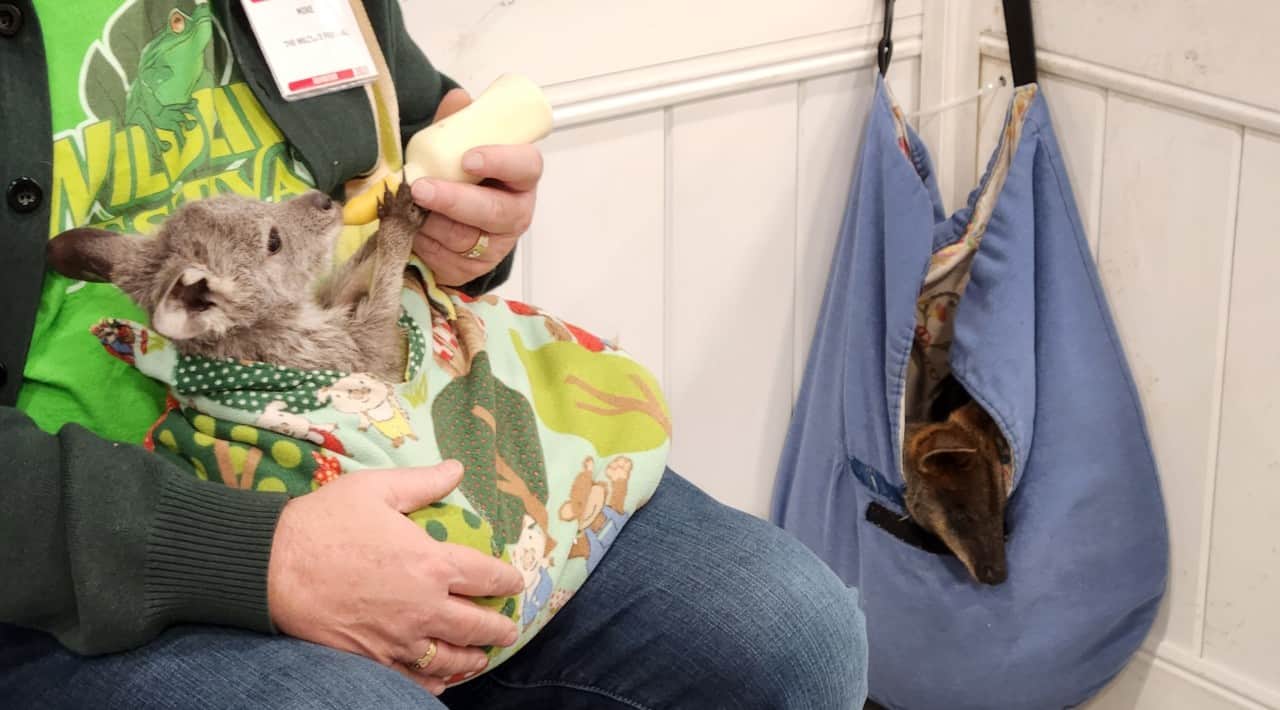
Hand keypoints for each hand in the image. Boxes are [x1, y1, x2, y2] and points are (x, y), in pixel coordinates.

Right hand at [267, 461, 522, 694]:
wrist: (271, 565)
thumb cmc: (324, 521)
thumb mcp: (376, 488)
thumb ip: (423, 482)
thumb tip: (457, 468)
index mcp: (431, 562)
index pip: (486, 576)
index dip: (506, 579)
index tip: (515, 582)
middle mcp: (423, 605)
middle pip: (477, 624)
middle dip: (499, 627)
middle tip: (508, 627)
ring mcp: (399, 637)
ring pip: (449, 657)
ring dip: (472, 657)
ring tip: (480, 656)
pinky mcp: (372, 658)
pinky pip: (413, 677)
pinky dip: (433, 681)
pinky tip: (439, 678)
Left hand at [411, 88, 542, 286]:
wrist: (455, 223)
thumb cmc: (463, 179)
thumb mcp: (460, 149)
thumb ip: (458, 125)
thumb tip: (458, 98)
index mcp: (521, 178)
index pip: (526, 166)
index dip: (501, 161)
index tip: (468, 158)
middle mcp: (516, 213)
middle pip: (494, 211)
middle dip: (455, 200)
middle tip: (422, 188)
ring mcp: (496, 245)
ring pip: (462, 236)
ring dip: (429, 220)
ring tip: (407, 205)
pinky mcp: (472, 269)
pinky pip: (443, 256)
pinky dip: (420, 240)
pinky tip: (411, 226)